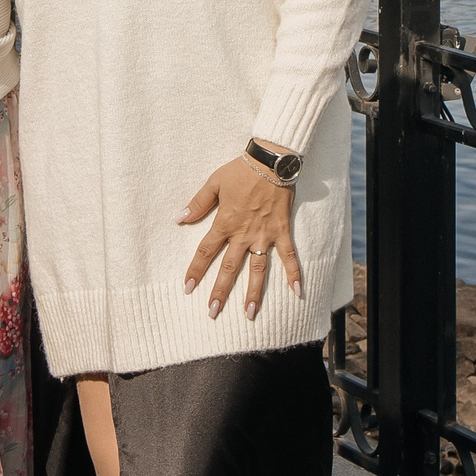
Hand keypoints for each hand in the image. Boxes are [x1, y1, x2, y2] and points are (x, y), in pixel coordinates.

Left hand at [177, 143, 302, 319]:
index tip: (187, 287)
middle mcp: (244, 233)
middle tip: (212, 312)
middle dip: (220, 291)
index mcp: (226, 222)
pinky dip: (294, 273)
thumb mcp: (214, 183)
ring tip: (249, 313)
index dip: (196, 270)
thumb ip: (198, 203)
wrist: (271, 162)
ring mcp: (265, 235)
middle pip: (230, 268)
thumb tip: (178, 218)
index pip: (207, 251)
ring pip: (258, 269)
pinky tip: (297, 292)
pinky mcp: (282, 231)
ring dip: (254, 292)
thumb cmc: (241, 170)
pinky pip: (289, 255)